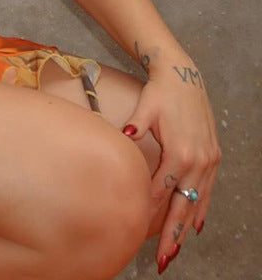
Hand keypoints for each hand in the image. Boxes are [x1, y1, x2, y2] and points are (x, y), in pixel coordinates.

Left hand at [122, 60, 220, 272]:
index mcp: (180, 152)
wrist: (184, 77)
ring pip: (197, 203)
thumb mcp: (147, 106)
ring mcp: (208, 161)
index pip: (161, 190)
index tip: (137, 231)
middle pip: (183, 206)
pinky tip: (194, 226)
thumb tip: (125, 136)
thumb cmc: (161, 92)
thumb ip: (136, 124)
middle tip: (162, 260)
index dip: (149, 212)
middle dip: (172, 235)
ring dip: (185, 228)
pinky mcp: (212, 157)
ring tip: (175, 250)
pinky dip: (200, 209)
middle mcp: (198, 161)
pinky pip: (206, 191)